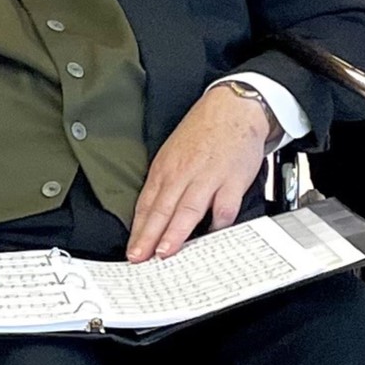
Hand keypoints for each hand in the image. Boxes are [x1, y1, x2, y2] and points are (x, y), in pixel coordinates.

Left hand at [125, 81, 277, 260]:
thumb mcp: (172, 153)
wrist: (232, 108)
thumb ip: (164, 183)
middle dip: (149, 236)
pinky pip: (224, 207)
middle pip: (162, 209)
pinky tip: (211, 236)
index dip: (139, 229)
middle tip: (139, 257)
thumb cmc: (202, 132)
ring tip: (165, 252)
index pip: (147, 204)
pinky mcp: (232, 180)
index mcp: (165, 169)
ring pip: (188, 209)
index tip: (132, 250)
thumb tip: (153, 216)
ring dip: (175, 233)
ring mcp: (208, 177)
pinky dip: (218, 223)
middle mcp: (183, 174)